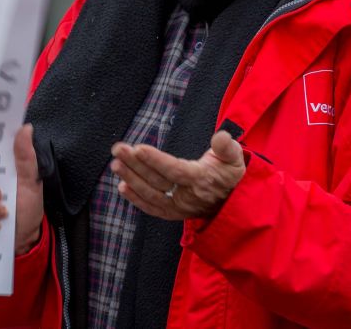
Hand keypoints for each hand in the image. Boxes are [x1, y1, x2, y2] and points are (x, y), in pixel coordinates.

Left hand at [110, 130, 245, 219]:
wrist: (233, 201)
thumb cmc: (230, 173)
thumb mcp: (235, 157)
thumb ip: (227, 147)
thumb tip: (221, 136)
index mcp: (201, 179)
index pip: (175, 170)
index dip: (156, 160)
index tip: (138, 148)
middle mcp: (187, 196)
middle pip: (157, 181)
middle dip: (136, 165)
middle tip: (118, 149)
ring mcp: (179, 207)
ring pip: (151, 194)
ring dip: (131, 179)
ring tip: (116, 164)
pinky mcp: (173, 213)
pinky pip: (152, 208)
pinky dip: (136, 199)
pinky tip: (122, 186)